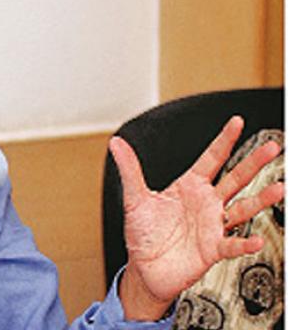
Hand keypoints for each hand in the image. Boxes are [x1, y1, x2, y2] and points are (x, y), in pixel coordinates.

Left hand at [109, 116, 283, 320]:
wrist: (144, 267)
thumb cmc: (142, 233)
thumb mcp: (134, 198)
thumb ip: (129, 169)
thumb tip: (116, 143)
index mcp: (189, 186)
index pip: (210, 158)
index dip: (223, 140)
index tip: (236, 122)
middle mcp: (206, 203)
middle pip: (235, 178)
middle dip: (253, 163)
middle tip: (271, 147)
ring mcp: (212, 225)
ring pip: (242, 208)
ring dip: (260, 199)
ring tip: (278, 188)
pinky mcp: (212, 249)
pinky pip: (232, 244)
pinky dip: (244, 243)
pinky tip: (256, 239)